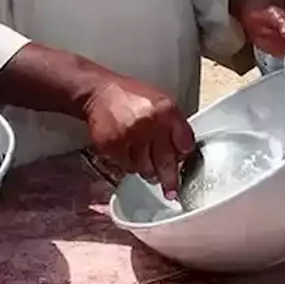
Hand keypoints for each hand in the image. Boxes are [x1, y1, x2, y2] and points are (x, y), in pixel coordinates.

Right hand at [81, 76, 194, 199]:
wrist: (99, 93)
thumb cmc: (130, 97)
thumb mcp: (160, 102)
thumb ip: (173, 124)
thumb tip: (183, 151)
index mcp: (166, 110)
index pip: (184, 143)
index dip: (184, 155)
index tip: (183, 163)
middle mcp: (150, 123)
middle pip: (166, 162)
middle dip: (170, 180)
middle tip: (171, 190)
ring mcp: (131, 136)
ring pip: (146, 168)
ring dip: (148, 171)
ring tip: (146, 165)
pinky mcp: (114, 146)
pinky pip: (128, 167)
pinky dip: (130, 165)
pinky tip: (129, 154)